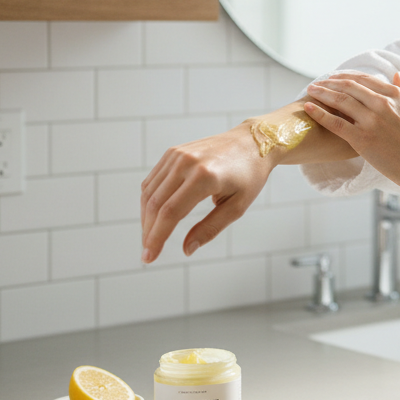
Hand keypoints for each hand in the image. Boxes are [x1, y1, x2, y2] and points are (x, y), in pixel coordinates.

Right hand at [140, 123, 273, 262]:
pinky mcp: (173, 152)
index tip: (149, 258)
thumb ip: (210, 228)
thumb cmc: (249, 175)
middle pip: (155, 204)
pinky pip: (153, 180)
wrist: (252, 142)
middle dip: (148, 232)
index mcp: (205, 176)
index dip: (156, 238)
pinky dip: (149, 200)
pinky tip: (154, 216)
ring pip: (149, 192)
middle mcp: (187, 162)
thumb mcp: (237, 206)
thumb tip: (187, 250)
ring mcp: (177, 155)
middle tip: (148, 254)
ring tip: (151, 237)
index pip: (170, 212)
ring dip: (146, 218)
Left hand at [304, 72, 399, 188]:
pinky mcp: (362, 139)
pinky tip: (308, 107)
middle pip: (349, 87)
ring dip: (322, 93)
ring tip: (310, 91)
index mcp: (395, 95)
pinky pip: (335, 123)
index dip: (346, 76)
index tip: (334, 77)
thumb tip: (396, 74)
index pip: (365, 79)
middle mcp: (382, 103)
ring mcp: (371, 120)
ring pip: (340, 101)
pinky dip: (320, 113)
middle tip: (317, 83)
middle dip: (330, 82)